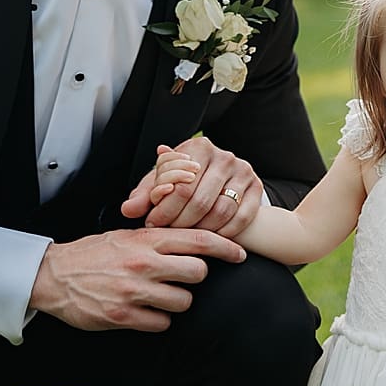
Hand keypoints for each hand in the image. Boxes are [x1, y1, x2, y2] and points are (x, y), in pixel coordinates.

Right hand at [30, 226, 244, 332]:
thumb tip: (193, 240)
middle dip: (195, 279)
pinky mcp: (124, 316)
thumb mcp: (126, 236)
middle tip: (181, 279)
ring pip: (183, 301)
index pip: (198, 240)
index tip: (239, 254)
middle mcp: (144, 263)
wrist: (53, 275)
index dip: (225, 248)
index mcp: (146, 239)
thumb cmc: (94, 254)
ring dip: (177, 302)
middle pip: (198, 273)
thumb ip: (158, 238)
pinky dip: (159, 320)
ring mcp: (134, 291)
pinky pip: (162, 323)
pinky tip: (145, 312)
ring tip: (159, 297)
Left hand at [119, 135, 263, 236]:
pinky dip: (224, 232)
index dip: (163, 208)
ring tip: (186, 236)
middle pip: (199, 200)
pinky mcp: (257, 188)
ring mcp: (243, 172)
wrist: (222, 178)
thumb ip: (145, 194)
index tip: (151, 223)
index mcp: (198, 147)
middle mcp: (224, 156)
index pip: (179, 183)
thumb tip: (128, 210)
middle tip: (168, 233)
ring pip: (220, 211)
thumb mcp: (164, 181)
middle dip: (179, 222)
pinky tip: (209, 237)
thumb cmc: (186, 180)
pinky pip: (240, 218)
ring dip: (201, 230)